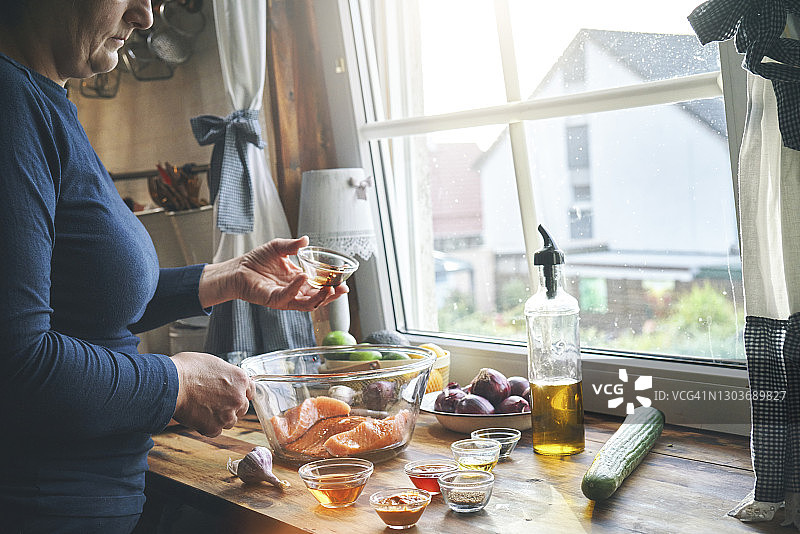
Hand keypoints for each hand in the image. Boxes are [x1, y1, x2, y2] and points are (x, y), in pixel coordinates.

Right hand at [170, 352, 253, 436]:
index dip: (241, 393)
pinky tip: (197, 416)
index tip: (234, 395)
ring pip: (230, 421)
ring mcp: (227, 415)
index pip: (250, 390)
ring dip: (220, 418)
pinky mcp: (214, 428)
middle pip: (242, 408)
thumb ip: (225, 374)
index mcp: (240, 379)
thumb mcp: (213, 363)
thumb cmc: (187, 369)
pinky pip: (215, 431)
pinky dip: (207, 426)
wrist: (171, 384)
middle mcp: (238, 398)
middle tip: (214, 403)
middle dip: (231, 407)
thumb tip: (225, 379)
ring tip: (203, 409)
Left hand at [198, 236, 348, 310]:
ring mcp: (285, 297)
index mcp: (298, 281)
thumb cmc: (256, 260)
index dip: (332, 285)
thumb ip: (293, 245)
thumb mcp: (278, 247)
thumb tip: (307, 239)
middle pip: (318, 298)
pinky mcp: (274, 300)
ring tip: (330, 288)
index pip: (319, 286)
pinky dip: (296, 287)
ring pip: (307, 303)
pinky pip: (288, 297)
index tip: (344, 281)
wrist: (238, 268)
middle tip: (342, 289)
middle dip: (332, 295)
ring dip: (320, 297)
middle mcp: (294, 291)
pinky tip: (303, 277)